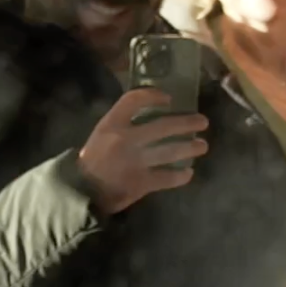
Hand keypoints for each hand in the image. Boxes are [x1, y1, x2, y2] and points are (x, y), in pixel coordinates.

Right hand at [77, 88, 207, 214]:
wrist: (83, 190)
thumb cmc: (95, 158)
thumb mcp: (103, 133)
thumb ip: (123, 122)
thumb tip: (153, 111)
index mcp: (112, 124)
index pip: (134, 100)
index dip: (153, 95)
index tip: (169, 99)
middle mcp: (125, 140)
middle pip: (163, 126)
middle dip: (188, 123)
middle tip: (203, 122)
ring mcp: (136, 162)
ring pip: (171, 151)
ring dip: (191, 148)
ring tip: (202, 145)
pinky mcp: (142, 182)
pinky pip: (168, 178)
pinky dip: (181, 176)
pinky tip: (188, 173)